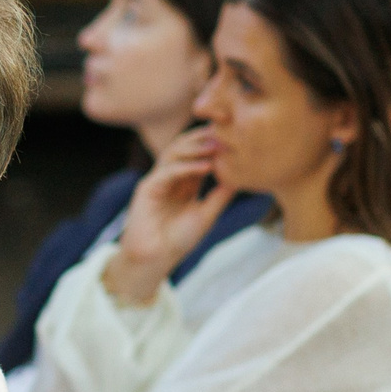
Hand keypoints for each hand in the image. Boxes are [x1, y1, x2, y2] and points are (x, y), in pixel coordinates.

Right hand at [103, 127, 230, 305]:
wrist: (154, 259)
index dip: (215, 143)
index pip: (199, 153)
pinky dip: (187, 166)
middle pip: (185, 146)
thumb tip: (244, 175)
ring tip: (218, 146)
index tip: (237, 137)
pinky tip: (206, 166)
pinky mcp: (147, 188)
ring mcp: (157, 180)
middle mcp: (169, 176)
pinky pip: (167, 171)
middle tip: (227, 132)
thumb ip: (221, 194)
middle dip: (205, 137)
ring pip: (173, 152)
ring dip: (196, 147)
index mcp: (184, 181)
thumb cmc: (178, 240)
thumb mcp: (207, 213)